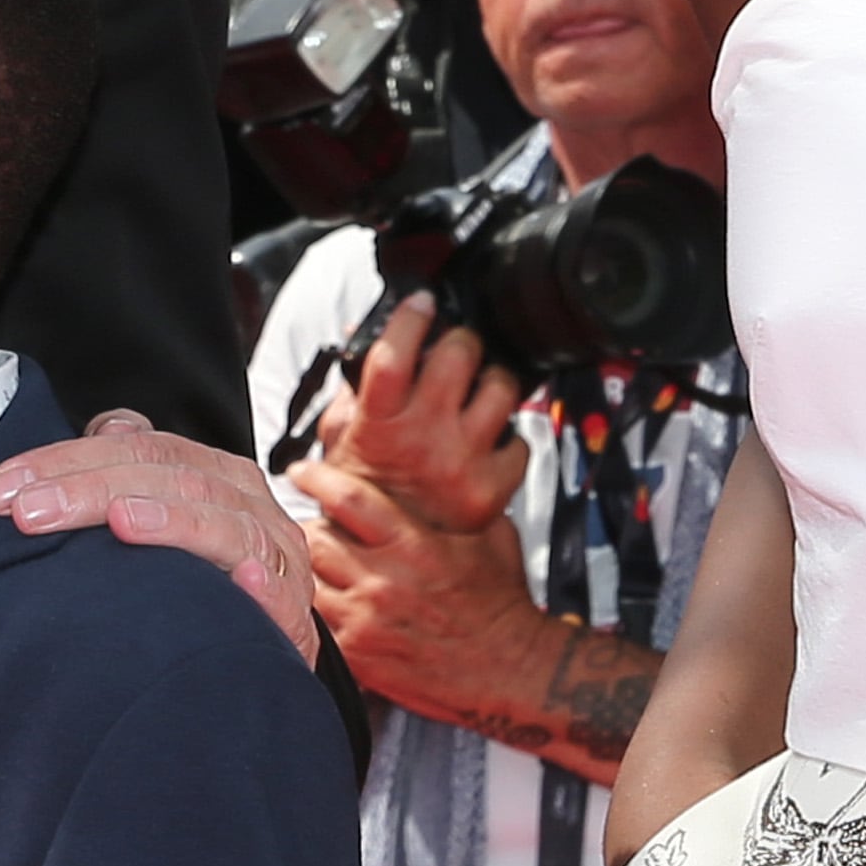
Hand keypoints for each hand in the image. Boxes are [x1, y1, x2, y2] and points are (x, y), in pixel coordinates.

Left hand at [0, 410, 312, 659]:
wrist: (248, 666)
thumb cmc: (196, 588)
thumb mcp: (156, 523)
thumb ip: (130, 473)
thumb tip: (106, 425)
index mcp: (214, 475)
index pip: (139, 446)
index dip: (67, 460)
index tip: (0, 490)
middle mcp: (247, 505)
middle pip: (173, 476)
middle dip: (93, 489)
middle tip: (28, 512)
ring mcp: (274, 557)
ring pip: (225, 523)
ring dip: (173, 522)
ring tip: (121, 522)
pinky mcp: (291, 615)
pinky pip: (283, 595)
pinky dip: (263, 585)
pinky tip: (240, 583)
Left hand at [291, 455, 562, 726]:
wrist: (513, 670)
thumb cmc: (503, 608)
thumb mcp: (492, 540)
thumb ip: (457, 510)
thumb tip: (437, 484)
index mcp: (415, 546)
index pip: (349, 499)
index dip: (317, 478)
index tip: (302, 472)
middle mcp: (385, 581)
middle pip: (313, 539)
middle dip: (305, 527)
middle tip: (308, 525)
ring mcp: (366, 621)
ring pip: (305, 582)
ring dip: (305, 570)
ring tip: (313, 566)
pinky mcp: (359, 657)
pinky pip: (313, 625)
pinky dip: (312, 611)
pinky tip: (324, 604)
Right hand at [309, 295, 527, 531]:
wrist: (389, 562)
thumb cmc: (369, 496)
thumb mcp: (343, 442)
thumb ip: (354, 392)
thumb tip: (363, 335)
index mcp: (378, 425)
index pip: (394, 356)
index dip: (411, 319)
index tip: (422, 303)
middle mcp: (422, 440)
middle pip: (459, 355)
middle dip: (460, 342)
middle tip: (456, 351)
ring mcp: (462, 463)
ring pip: (500, 388)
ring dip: (492, 382)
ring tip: (478, 395)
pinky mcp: (492, 488)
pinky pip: (522, 439)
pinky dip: (511, 437)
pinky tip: (491, 442)